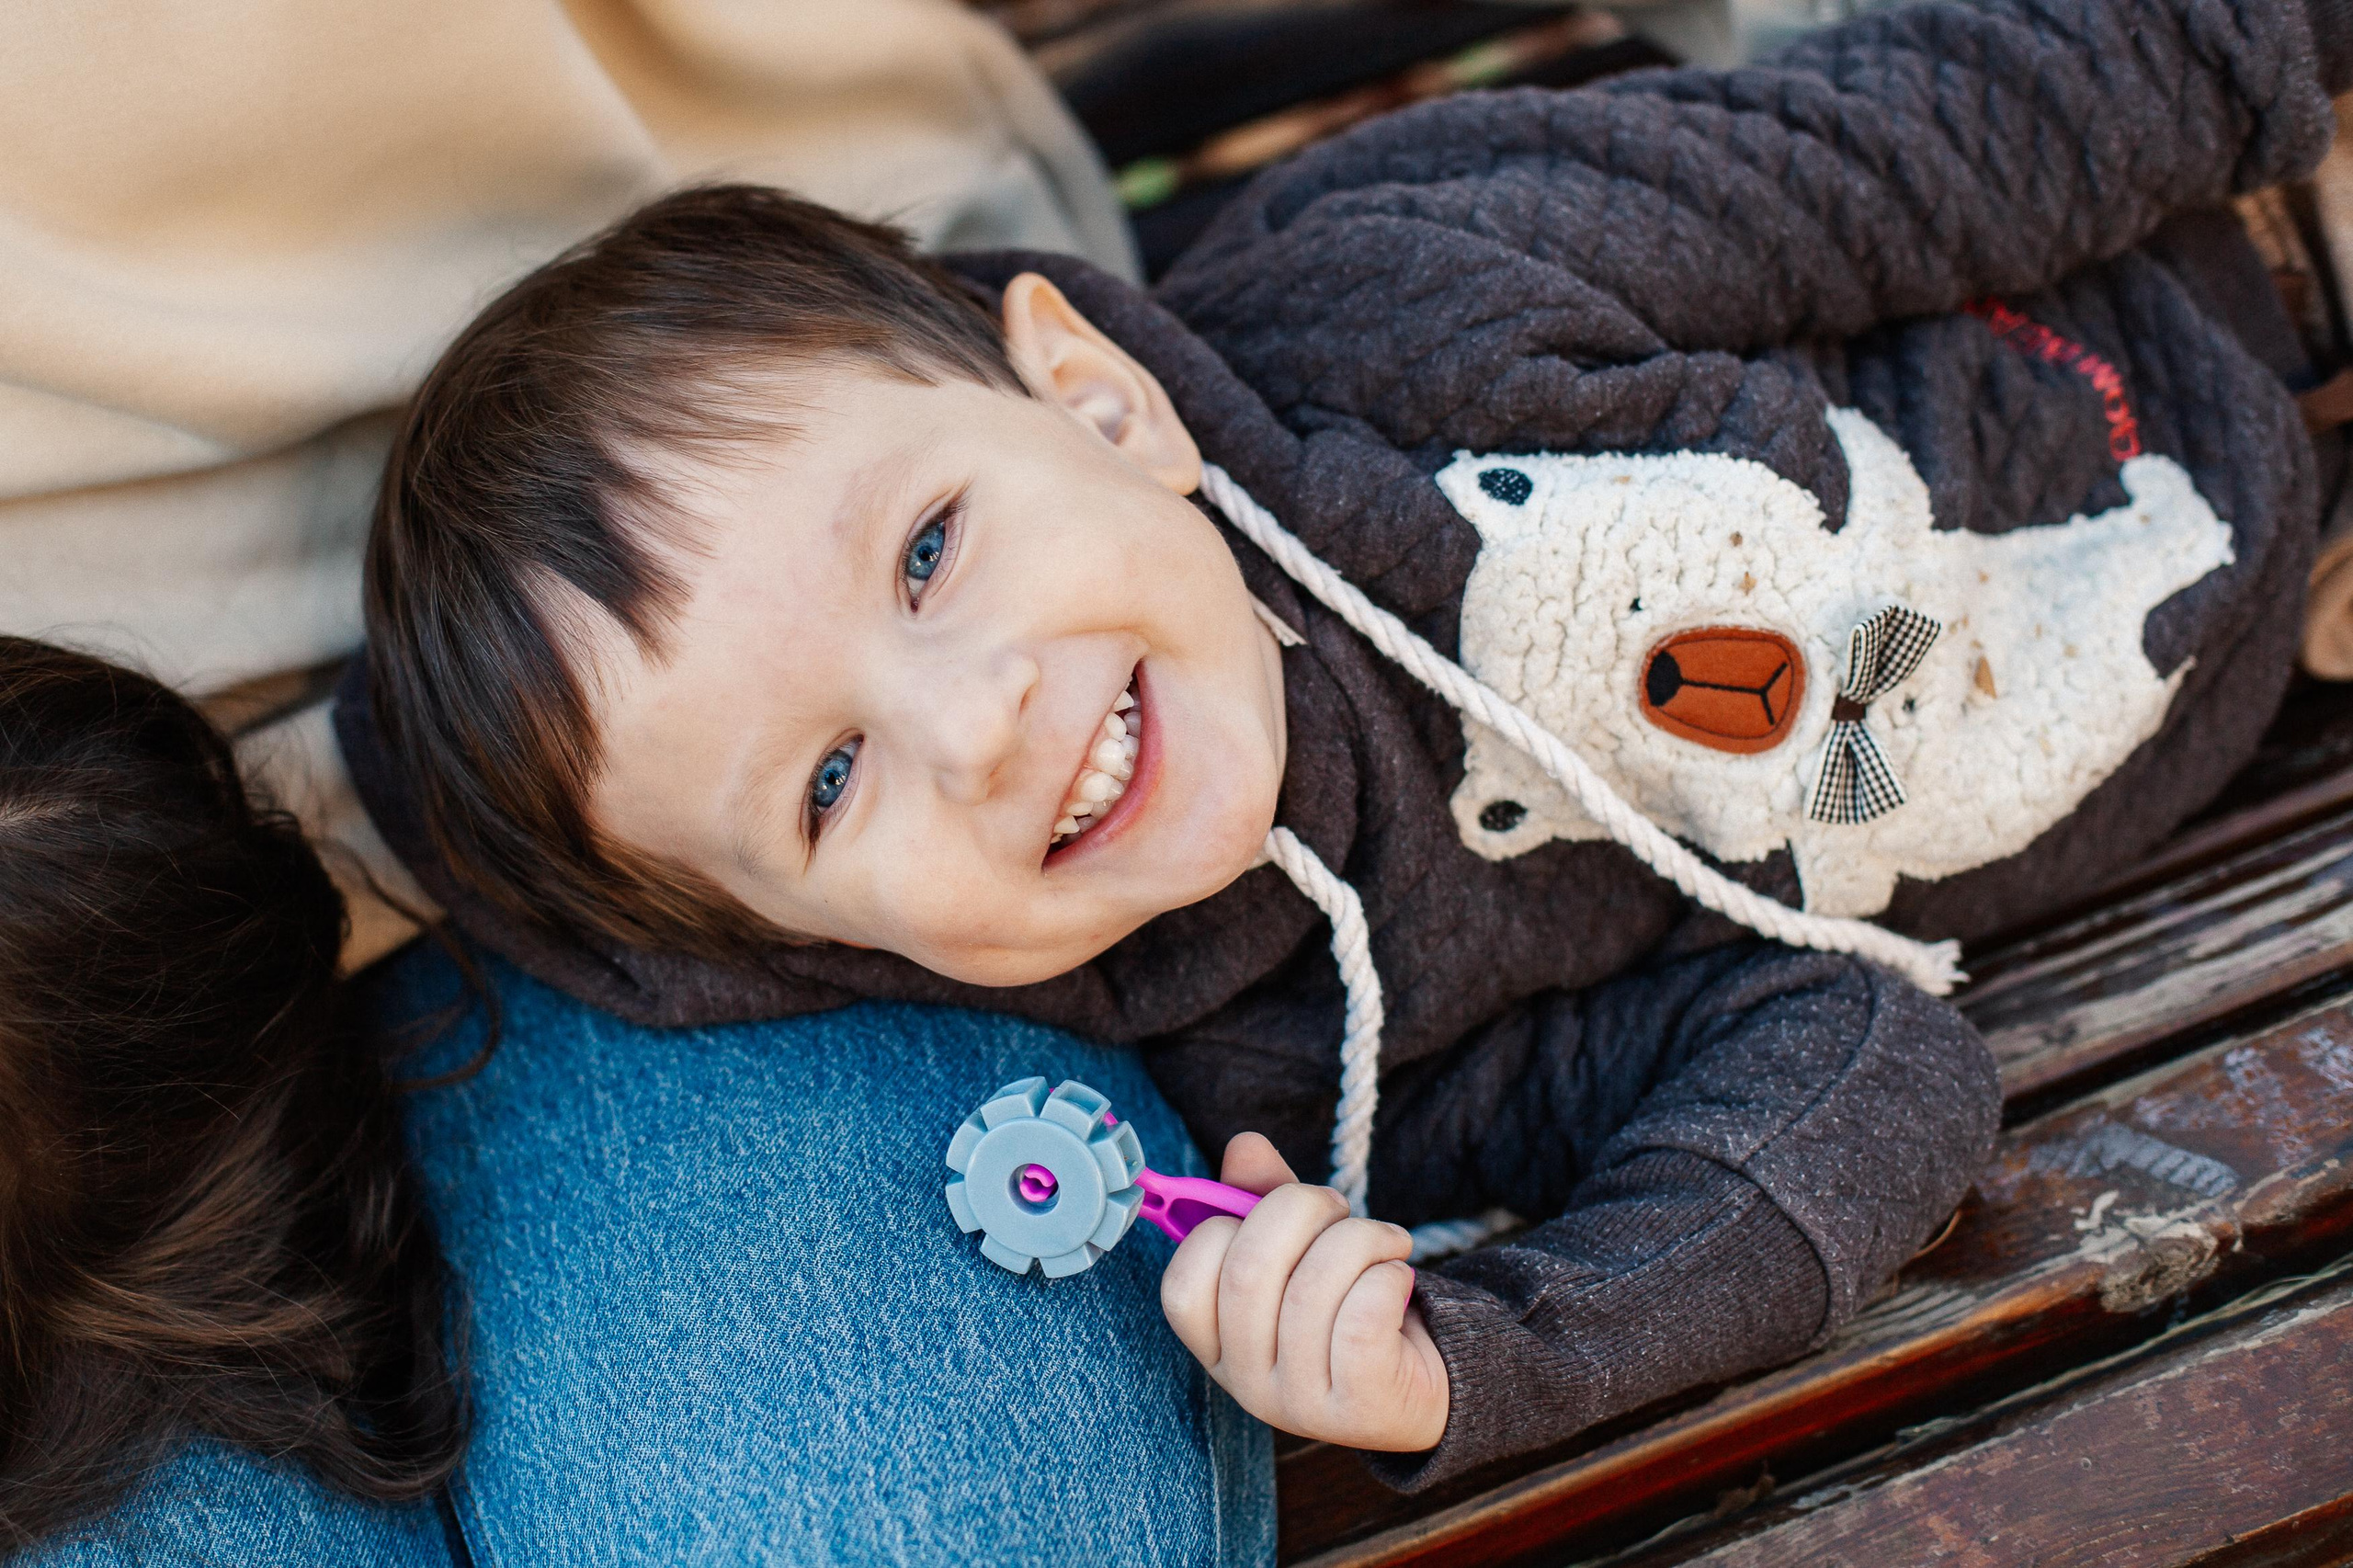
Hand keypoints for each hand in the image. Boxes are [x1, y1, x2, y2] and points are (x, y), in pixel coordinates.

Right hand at [1159, 1133, 1449, 1450]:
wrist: (1418, 1384)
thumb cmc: (1345, 1307)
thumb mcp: (1300, 1252)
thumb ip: (1263, 1198)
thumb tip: (1245, 1146)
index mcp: (1219, 1346)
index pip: (1183, 1284)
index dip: (1221, 1230)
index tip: (1268, 1215)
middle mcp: (1248, 1383)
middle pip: (1248, 1272)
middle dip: (1302, 1209)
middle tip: (1339, 1207)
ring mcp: (1299, 1404)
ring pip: (1312, 1289)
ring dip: (1360, 1238)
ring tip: (1385, 1240)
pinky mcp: (1358, 1404)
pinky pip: (1361, 1320)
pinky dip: (1386, 1276)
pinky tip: (1397, 1277)